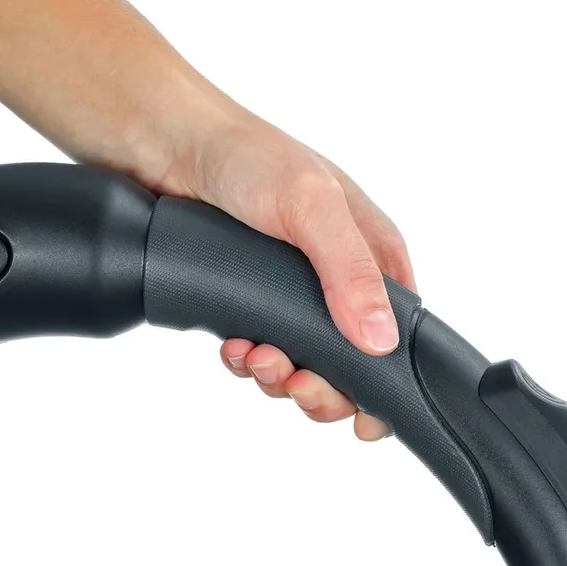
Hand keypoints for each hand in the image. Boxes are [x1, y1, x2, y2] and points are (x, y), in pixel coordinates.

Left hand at [151, 104, 416, 440]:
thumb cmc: (247, 157)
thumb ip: (349, 271)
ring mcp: (293, 295)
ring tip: (254, 356)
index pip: (400, 337)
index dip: (383, 385)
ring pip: (303, 366)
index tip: (359, 416)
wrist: (166, 149)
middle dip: (323, 389)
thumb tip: (379, 339)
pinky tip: (232, 348)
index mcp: (373, 254)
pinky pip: (260, 354)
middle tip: (294, 384)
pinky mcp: (250, 303)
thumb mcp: (311, 207)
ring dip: (279, 376)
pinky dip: (247, 362)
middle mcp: (339, 279)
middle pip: (351, 367)